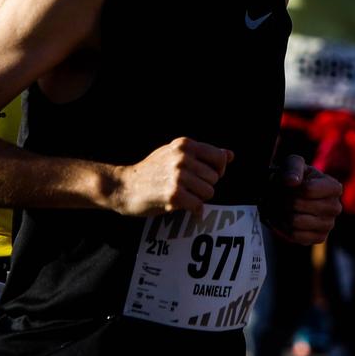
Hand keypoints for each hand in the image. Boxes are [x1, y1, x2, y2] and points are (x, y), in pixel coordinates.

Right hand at [108, 138, 231, 215]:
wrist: (124, 187)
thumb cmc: (152, 171)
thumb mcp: (174, 154)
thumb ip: (202, 154)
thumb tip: (230, 155)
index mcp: (184, 145)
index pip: (219, 157)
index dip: (218, 170)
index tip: (206, 177)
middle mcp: (182, 157)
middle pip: (215, 178)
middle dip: (204, 186)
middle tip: (188, 189)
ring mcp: (178, 175)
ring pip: (209, 192)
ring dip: (199, 198)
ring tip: (183, 196)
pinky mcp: (174, 194)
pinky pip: (198, 205)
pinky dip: (194, 210)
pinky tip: (182, 206)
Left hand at [264, 154, 342, 244]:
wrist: (292, 197)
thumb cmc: (295, 178)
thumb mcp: (293, 164)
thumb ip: (293, 167)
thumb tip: (292, 182)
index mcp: (334, 187)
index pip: (307, 190)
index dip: (291, 187)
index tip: (288, 185)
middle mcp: (335, 207)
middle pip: (297, 205)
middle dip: (283, 199)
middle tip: (281, 197)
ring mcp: (329, 224)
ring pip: (295, 221)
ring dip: (282, 214)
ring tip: (282, 207)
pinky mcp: (320, 238)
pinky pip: (296, 236)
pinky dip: (285, 228)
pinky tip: (287, 220)